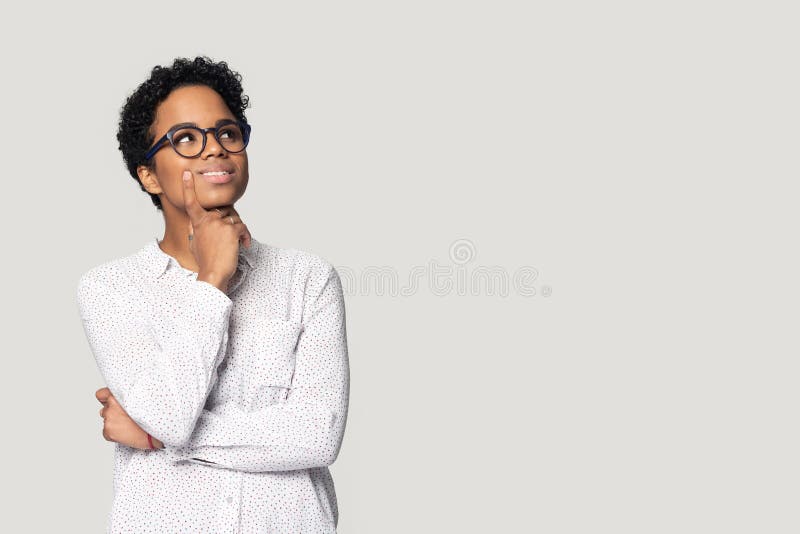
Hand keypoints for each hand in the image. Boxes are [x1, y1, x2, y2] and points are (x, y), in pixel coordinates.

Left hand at [96, 387, 159, 449]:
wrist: (157, 431)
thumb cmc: (152, 415)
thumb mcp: (142, 398)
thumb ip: (127, 397)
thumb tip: (120, 401)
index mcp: (118, 395)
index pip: (101, 394)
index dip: (106, 399)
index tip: (112, 402)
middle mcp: (111, 406)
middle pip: (105, 409)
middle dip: (113, 412)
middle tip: (127, 417)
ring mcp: (108, 419)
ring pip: (107, 421)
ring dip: (114, 423)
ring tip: (129, 425)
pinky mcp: (107, 431)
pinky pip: (107, 432)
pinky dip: (114, 434)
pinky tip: (127, 433)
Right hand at [181, 170, 251, 287]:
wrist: (213, 273)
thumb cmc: (206, 261)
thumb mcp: (195, 243)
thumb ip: (196, 229)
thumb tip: (195, 223)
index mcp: (197, 222)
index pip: (191, 202)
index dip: (188, 188)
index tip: (187, 174)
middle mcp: (207, 219)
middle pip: (224, 211)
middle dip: (230, 221)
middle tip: (232, 236)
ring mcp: (219, 223)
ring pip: (235, 219)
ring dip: (239, 230)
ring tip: (237, 243)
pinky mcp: (231, 230)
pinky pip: (243, 228)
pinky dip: (246, 236)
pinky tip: (244, 245)